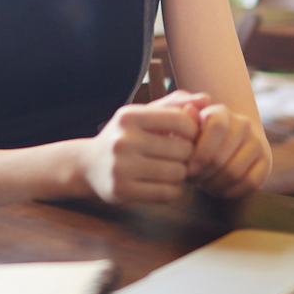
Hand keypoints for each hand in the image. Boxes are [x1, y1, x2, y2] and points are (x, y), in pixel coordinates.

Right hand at [79, 95, 206, 203]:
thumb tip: (205, 99)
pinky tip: (165, 184)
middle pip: (182, 150)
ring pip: (177, 173)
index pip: (181, 121)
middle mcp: (123, 140)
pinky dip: (173, 190)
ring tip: (172, 170)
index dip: (193, 131)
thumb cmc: (124, 137)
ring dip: (181, 174)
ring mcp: (121, 167)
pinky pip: (167, 193)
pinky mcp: (122, 191)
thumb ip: (174, 104)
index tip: (187, 137)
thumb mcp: (142, 114)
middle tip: (179, 157)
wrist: (88, 165)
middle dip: (187, 155)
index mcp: (129, 116)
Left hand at [185, 103, 271, 197]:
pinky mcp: (266, 161)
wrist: (226, 144)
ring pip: (235, 172)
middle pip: (222, 156)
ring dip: (215, 184)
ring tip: (204, 185)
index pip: (216, 128)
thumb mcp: (187, 129)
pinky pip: (250, 182)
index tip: (188, 169)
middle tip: (194, 180)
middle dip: (204, 173)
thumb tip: (189, 109)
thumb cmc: (198, 139)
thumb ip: (186, 121)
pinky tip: (219, 190)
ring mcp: (257, 142)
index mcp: (221, 112)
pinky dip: (232, 191)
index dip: (201, 152)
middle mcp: (243, 123)